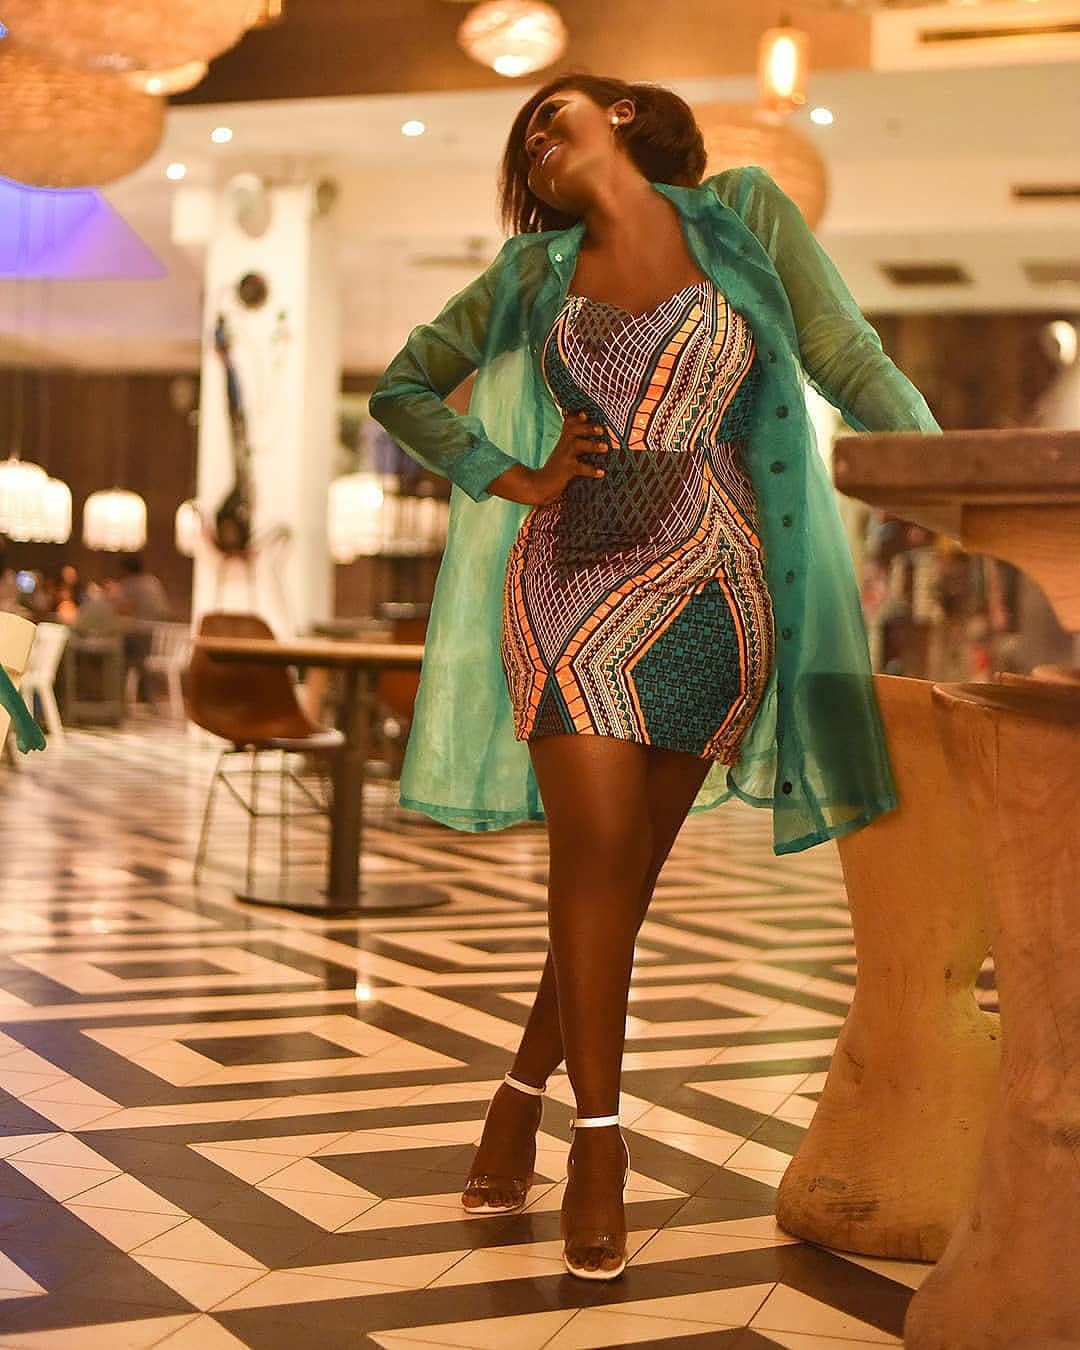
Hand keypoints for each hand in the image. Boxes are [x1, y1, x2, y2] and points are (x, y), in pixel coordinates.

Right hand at [490, 412, 609, 506]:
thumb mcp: (562, 452)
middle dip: (587, 427)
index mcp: (564, 440)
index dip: (577, 418)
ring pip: (577, 445)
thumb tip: (590, 437)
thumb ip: (573, 442)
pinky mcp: (566, 470)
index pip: (569, 423)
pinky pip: (580, 468)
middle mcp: (563, 445)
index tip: (585, 413)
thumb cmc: (555, 470)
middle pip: (574, 430)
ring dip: (592, 445)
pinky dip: (591, 470)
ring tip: (605, 447)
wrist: (539, 486)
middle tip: (601, 430)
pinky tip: (601, 472)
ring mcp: (564, 457)